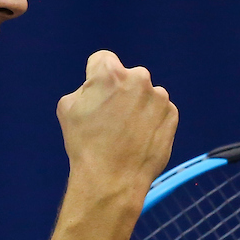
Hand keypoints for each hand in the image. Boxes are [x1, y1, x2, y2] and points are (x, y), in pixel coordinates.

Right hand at [57, 50, 177, 196]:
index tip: (96, 94)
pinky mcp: (172, 114)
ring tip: (125, 133)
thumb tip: (98, 88)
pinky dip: (151, 120)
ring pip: (146, 94)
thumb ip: (85, 88)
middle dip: (120, 91)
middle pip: (127, 77)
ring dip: (138, 106)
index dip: (95, 76)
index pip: (102, 59)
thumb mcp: (68, 108)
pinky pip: (159, 111)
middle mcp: (139, 78)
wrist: (112, 179)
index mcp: (110, 73)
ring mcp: (159, 97)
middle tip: (111, 118)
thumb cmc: (85, 144)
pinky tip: (138, 139)